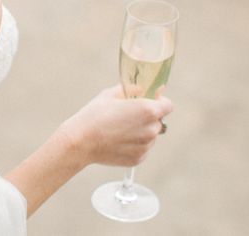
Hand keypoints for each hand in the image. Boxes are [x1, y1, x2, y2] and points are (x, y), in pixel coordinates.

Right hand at [58, 85, 173, 168]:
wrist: (81, 141)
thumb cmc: (94, 114)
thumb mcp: (110, 94)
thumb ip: (131, 90)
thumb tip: (143, 89)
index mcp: (147, 110)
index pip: (168, 105)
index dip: (159, 101)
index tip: (149, 100)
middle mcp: (151, 130)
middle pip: (158, 121)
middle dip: (147, 117)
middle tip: (127, 114)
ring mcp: (146, 146)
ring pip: (150, 135)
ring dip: (141, 131)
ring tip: (118, 128)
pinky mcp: (139, 159)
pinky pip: (142, 148)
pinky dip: (134, 144)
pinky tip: (116, 139)